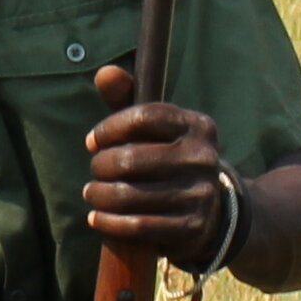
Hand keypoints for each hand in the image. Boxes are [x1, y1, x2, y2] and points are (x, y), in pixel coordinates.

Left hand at [82, 71, 232, 270]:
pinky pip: (137, 225)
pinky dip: (108, 222)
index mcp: (198, 125)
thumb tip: (104, 72)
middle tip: (95, 170)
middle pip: (131, 159)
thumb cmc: (167, 158)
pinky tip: (96, 217)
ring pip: (129, 194)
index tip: (93, 141)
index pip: (144, 117)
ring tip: (92, 192)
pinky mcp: (191, 227)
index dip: (109, 128)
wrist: (209, 210)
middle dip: (101, 165)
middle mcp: (204, 158)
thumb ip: (127, 98)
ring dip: (99, 195)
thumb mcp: (154, 127)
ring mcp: (200, 195)